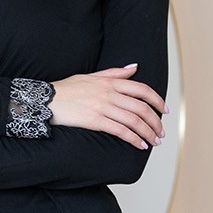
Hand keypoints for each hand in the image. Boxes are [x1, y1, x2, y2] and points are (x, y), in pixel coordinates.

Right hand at [49, 65, 166, 148]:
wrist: (47, 100)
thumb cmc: (67, 89)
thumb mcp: (91, 76)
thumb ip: (114, 73)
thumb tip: (134, 67)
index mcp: (111, 81)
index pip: (142, 90)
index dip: (157, 101)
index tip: (165, 111)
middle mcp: (109, 93)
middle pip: (142, 108)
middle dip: (155, 122)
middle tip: (161, 132)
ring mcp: (103, 107)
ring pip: (134, 121)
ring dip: (148, 132)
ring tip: (154, 142)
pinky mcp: (95, 120)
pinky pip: (120, 131)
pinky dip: (133, 139)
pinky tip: (140, 145)